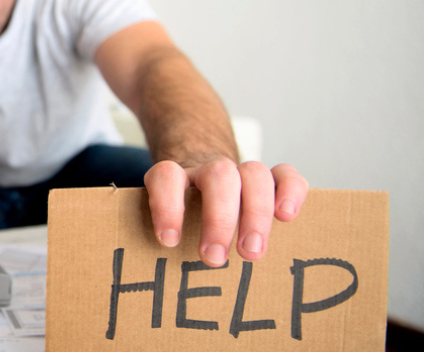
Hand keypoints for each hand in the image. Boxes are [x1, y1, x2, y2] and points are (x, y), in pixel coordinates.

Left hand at [145, 158, 308, 266]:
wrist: (202, 180)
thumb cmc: (183, 215)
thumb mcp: (167, 223)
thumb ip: (166, 238)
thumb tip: (157, 278)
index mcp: (177, 177)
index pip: (167, 176)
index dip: (167, 205)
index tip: (169, 241)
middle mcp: (208, 169)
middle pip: (218, 176)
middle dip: (219, 219)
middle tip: (213, 259)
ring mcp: (240, 171)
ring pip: (254, 174)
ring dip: (255, 213)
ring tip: (251, 253)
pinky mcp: (270, 178)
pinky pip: (285, 174)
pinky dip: (290, 191)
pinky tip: (287, 216)